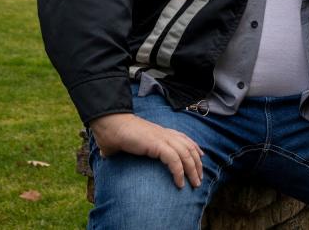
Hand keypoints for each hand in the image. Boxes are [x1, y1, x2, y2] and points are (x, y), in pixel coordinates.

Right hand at [89, 113, 204, 188]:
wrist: (109, 124)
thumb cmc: (113, 134)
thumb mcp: (126, 143)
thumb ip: (124, 148)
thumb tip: (107, 154)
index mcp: (161, 132)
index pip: (184, 139)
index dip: (194, 148)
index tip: (200, 158)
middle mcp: (165, 134)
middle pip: (189, 148)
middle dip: (197, 164)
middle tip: (199, 179)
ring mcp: (162, 138)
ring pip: (186, 155)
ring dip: (192, 170)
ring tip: (194, 184)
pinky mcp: (157, 144)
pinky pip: (174, 160)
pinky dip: (179, 172)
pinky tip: (179, 183)